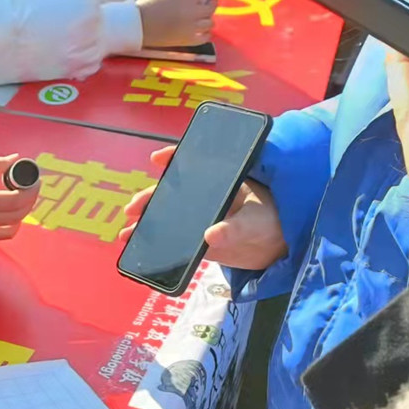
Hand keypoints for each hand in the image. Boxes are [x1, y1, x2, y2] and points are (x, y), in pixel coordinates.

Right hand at [0, 155, 39, 240]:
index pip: (13, 200)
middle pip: (16, 215)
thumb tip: (15, 160)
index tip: (34, 179)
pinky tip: (11, 213)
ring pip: (11, 228)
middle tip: (32, 186)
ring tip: (23, 199)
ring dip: (23, 214)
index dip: (29, 190)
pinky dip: (11, 225)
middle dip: (30, 200)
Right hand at [118, 145, 287, 270]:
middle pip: (172, 193)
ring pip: (168, 217)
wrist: (280, 249)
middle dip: (150, 197)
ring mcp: (201, 219)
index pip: (196, 164)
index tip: (157, 158)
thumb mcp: (257, 221)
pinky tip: (138, 248)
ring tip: (127, 233)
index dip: (175, 158)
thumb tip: (211, 235)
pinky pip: (174, 242)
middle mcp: (207, 198)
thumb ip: (236, 228)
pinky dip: (156, 245)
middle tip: (134, 207)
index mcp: (223, 182)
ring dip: (146, 223)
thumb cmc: (274, 223)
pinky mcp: (199, 242)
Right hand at [137, 0, 217, 47]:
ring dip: (206, 18)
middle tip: (200, 2)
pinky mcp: (187, 40)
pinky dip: (204, 33)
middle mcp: (193, 11)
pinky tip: (197, 29)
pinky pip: (206, 37)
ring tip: (196, 16)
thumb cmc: (150, 2)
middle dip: (209, 1)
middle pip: (213, 5)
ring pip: (210, 22)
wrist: (137, 25)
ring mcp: (191, 28)